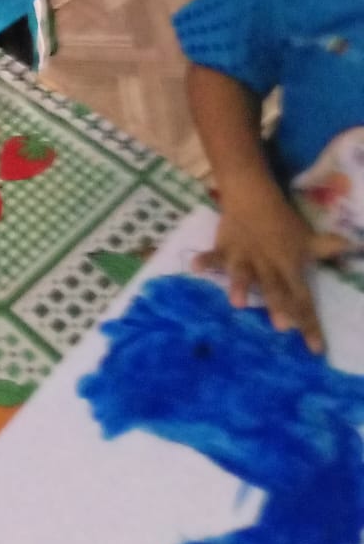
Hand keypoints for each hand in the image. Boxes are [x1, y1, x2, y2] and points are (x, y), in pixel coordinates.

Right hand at [199, 173, 351, 352]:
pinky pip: (213, 255)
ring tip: (238, 302)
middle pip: (274, 289)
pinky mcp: (225, 248)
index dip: (310, 323)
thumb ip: (327, 248)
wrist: (253, 194)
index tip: (316, 349)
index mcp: (289, 266)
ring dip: (241, 286)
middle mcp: (267, 266)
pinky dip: (205, 261)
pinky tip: (195, 267)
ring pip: (244, 274)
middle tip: (281, 325)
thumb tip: (356, 248)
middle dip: (278, 306)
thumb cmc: (282, 221)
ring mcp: (244, 257)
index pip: (303, 298)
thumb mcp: (308, 237)